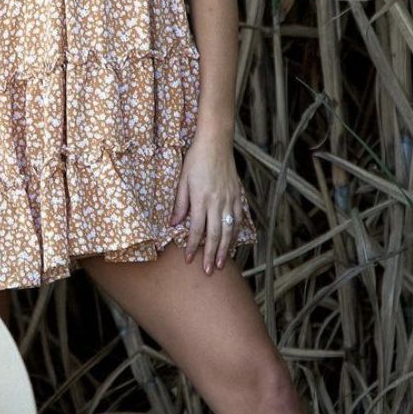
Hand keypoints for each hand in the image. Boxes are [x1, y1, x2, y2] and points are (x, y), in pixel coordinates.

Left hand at [169, 133, 246, 273]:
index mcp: (201, 198)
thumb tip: (174, 224)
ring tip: (223, 264)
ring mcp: (230, 199)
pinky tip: (234, 243)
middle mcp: (217, 201)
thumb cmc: (196, 159)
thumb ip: (180, 203)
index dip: (192, 246)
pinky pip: (238, 218)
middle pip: (215, 234)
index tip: (188, 260)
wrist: (216, 142)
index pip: (197, 229)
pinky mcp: (238, 195)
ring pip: (229, 230)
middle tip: (209, 271)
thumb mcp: (182, 179)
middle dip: (211, 255)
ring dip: (226, 249)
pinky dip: (236, 233)